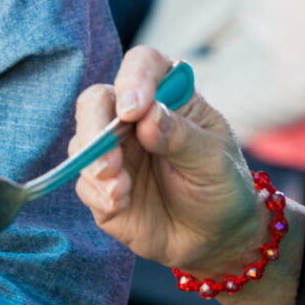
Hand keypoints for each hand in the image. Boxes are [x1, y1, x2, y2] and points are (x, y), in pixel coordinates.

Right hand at [71, 47, 268, 274]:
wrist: (217, 238)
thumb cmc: (222, 187)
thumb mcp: (214, 161)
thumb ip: (181, 137)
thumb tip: (147, 116)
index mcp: (168, 96)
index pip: (142, 65)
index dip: (133, 79)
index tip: (134, 109)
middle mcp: (134, 118)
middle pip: (96, 101)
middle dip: (95, 127)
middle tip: (111, 160)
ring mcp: (115, 151)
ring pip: (82, 142)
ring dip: (94, 164)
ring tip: (120, 191)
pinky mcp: (102, 185)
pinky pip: (83, 182)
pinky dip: (97, 192)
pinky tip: (120, 204)